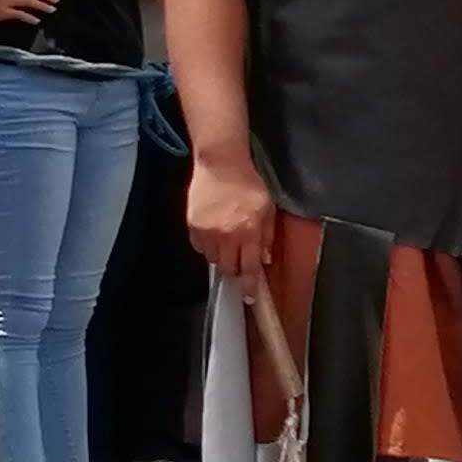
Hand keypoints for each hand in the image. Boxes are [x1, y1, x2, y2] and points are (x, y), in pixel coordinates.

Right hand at [186, 155, 277, 279]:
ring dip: (221, 256)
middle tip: (240, 259)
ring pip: (213, 259)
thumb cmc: (247, 184)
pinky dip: (207, 245)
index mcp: (248, 232)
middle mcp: (227, 235)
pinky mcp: (193, 225)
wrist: (221, 165)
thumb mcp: (267, 210)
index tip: (249, 296)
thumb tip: (265, 259)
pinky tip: (214, 232)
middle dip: (235, 268)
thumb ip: (267, 237)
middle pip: (228, 268)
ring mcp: (207, 231)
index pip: (249, 268)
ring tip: (227, 239)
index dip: (249, 286)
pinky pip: (200, 247)